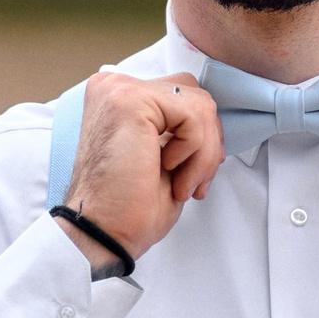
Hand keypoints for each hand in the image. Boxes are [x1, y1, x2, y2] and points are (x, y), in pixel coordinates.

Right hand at [60, 71, 223, 267]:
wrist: (104, 232)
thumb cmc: (129, 204)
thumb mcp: (163, 153)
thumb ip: (179, 127)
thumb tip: (214, 124)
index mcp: (119, 96)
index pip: (182, 93)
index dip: (201, 135)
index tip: (196, 172)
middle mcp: (115, 85)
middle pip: (194, 94)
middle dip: (207, 143)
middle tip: (194, 182)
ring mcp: (120, 89)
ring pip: (200, 105)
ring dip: (204, 154)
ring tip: (181, 184)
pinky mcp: (131, 101)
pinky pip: (194, 116)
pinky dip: (196, 152)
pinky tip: (168, 172)